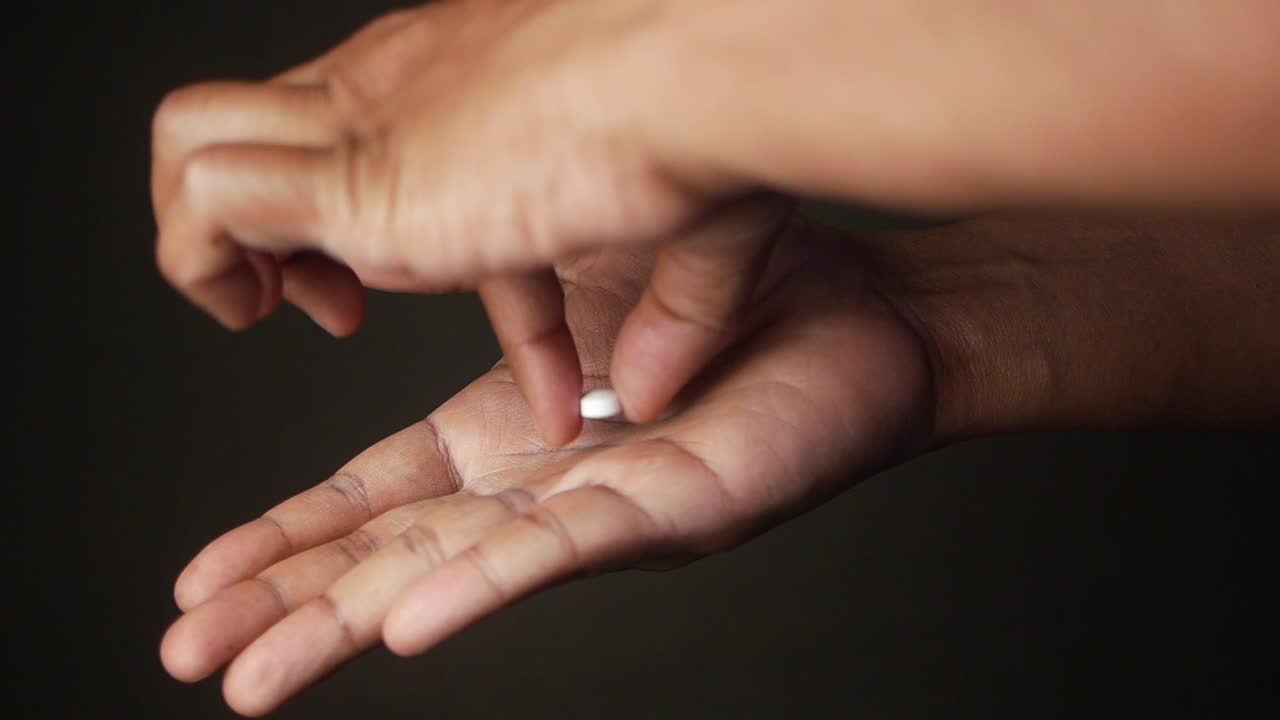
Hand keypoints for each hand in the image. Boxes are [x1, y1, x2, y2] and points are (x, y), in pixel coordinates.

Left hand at [152, 1, 784, 441]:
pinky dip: (209, 265)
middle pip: (264, 124)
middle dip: (270, 223)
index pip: (374, 143)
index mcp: (459, 84)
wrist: (692, 77)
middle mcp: (392, 88)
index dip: (357, 235)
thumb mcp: (672, 222)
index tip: (366, 301)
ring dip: (216, 238)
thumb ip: (663, 306)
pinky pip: (202, 197)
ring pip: (190, 139)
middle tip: (329, 301)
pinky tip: (286, 313)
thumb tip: (654, 390)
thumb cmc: (706, 125)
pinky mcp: (349, 176)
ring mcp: (361, 124)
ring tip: (279, 308)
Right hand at [159, 210, 933, 715]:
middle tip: (184, 656)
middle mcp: (542, 488)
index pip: (378, 497)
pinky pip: (562, 550)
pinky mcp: (670, 510)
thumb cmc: (733, 296)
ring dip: (349, 624)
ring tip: (251, 678)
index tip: (204, 574)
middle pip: (391, 553)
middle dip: (285, 604)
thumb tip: (423, 268)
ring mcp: (600, 511)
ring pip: (454, 573)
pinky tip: (405, 623)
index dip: (289, 536)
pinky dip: (482, 585)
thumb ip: (509, 307)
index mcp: (513, 438)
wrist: (873, 315)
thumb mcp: (584, 281)